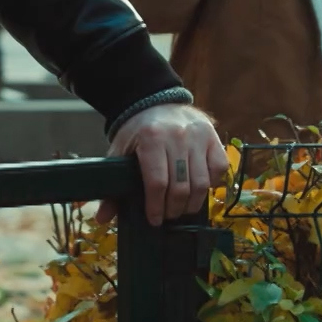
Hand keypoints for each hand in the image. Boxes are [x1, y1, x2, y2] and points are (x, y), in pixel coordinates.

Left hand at [98, 103, 227, 226]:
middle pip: (180, 186)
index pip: (157, 182)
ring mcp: (198, 136)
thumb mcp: (119, 152)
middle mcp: (178, 136)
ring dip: (192, 203)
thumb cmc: (136, 131)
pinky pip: (219, 168)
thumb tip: (101, 218)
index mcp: (151, 138)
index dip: (156, 207)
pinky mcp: (213, 137)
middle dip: (173, 209)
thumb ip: (112, 185)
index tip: (154, 220)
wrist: (155, 101)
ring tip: (182, 209)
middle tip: (167, 216)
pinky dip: (211, 183)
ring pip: (201, 182)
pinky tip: (198, 189)